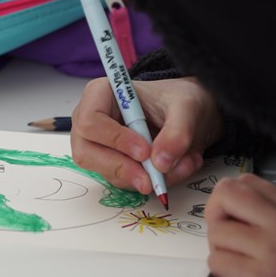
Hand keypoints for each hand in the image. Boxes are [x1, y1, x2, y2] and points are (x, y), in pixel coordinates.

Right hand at [70, 76, 222, 193]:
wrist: (188, 115)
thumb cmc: (177, 101)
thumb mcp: (187, 108)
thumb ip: (177, 131)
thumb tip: (160, 162)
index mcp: (100, 95)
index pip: (90, 122)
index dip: (114, 139)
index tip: (144, 151)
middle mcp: (92, 122)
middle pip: (87, 153)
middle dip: (122, 168)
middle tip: (151, 178)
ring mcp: (99, 146)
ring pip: (106, 172)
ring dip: (141, 177)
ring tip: (178, 167)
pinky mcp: (112, 165)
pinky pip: (122, 181)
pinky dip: (149, 181)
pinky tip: (172, 170)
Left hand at [205, 173, 275, 276]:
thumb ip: (266, 204)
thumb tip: (225, 189)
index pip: (246, 181)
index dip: (230, 194)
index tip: (233, 211)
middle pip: (225, 195)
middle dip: (215, 211)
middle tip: (225, 230)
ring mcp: (267, 250)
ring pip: (216, 232)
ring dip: (220, 246)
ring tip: (239, 257)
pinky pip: (216, 261)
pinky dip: (221, 267)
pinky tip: (238, 272)